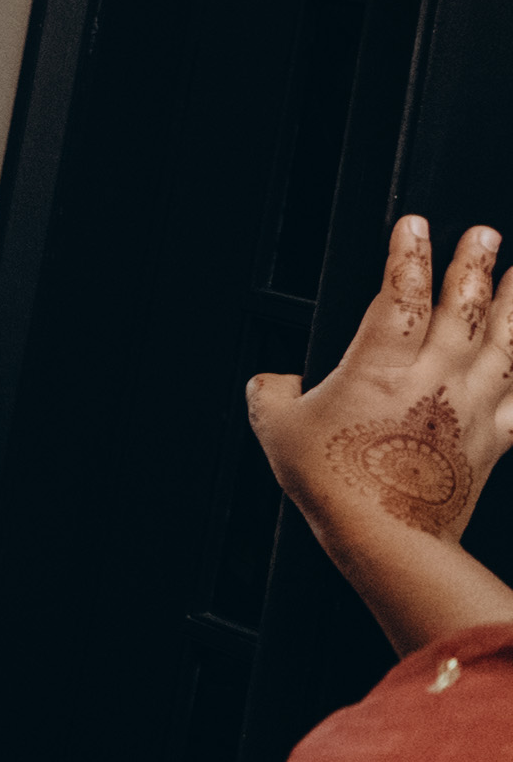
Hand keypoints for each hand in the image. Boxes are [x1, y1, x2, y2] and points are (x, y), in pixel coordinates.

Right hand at [253, 217, 509, 550]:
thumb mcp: (276, 429)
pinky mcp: (493, 438)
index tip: (414, 223)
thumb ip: (272, 392)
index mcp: (381, 367)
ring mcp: (471, 407)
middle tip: (484, 232)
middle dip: (473, 263)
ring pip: (503, 343)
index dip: (408, 254)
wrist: (388, 538)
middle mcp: (436, 378)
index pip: (403, 294)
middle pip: (464, 307)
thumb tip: (272, 381)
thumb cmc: (335, 484)